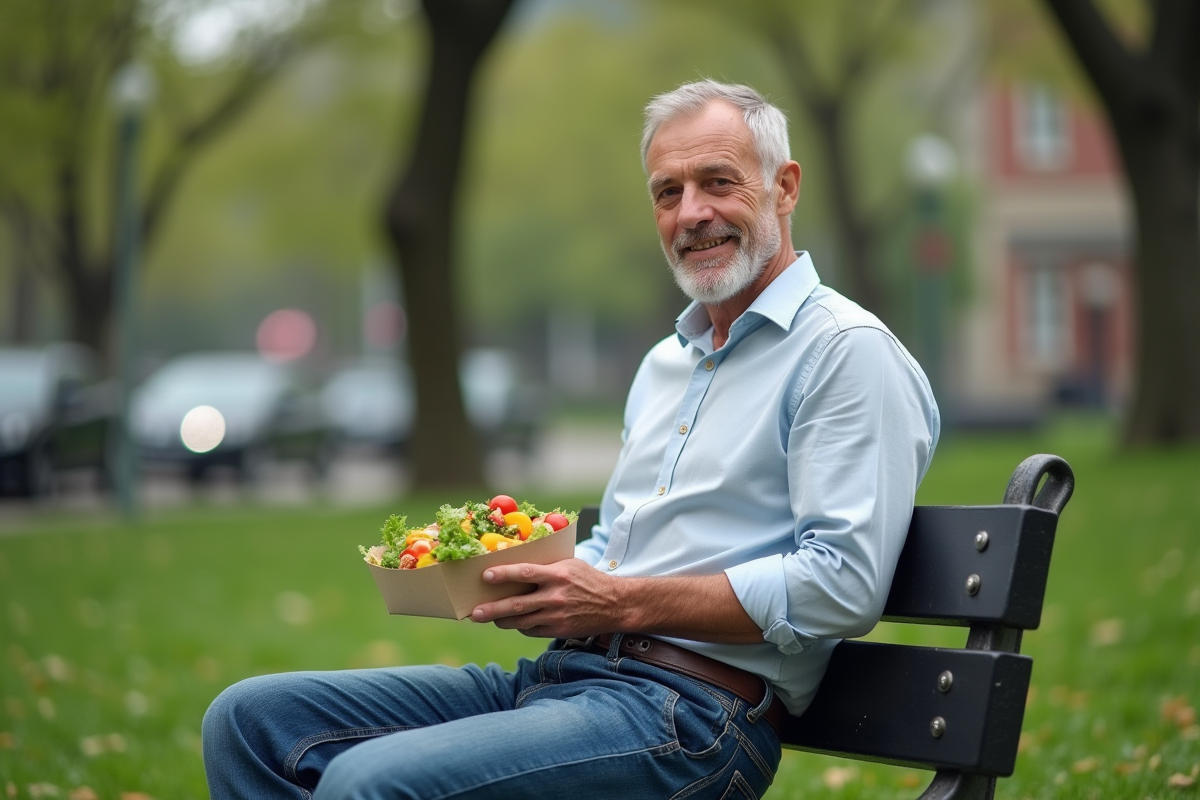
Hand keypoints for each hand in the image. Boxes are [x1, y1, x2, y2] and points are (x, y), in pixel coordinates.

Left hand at [470, 558, 622, 638]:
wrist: (615, 604)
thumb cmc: (589, 580)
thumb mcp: (570, 565)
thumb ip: (546, 566)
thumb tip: (518, 564)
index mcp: (557, 575)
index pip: (524, 573)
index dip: (503, 574)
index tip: (486, 575)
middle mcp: (554, 597)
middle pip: (516, 604)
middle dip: (492, 609)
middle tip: (475, 612)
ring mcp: (556, 616)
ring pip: (521, 622)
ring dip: (501, 621)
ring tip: (488, 618)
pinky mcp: (558, 630)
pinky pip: (532, 630)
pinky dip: (521, 627)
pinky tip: (514, 622)